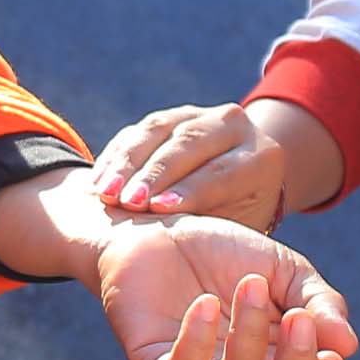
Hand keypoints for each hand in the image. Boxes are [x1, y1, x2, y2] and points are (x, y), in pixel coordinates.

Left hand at [94, 216, 358, 359]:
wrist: (162, 229)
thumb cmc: (230, 259)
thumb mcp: (287, 273)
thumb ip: (321, 305)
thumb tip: (349, 345)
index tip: (334, 358)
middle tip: (301, 321)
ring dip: (249, 340)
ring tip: (252, 285)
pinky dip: (198, 343)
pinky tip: (207, 304)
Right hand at [95, 102, 291, 229]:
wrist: (246, 180)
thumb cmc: (240, 217)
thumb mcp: (240, 227)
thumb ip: (216, 228)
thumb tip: (186, 244)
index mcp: (261, 157)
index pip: (221, 172)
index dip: (187, 190)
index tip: (157, 209)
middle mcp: (232, 125)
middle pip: (188, 144)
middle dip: (152, 174)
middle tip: (125, 202)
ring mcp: (198, 114)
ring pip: (158, 130)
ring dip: (126, 163)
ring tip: (104, 193)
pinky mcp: (170, 116)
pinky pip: (138, 131)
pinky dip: (116, 156)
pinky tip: (98, 181)